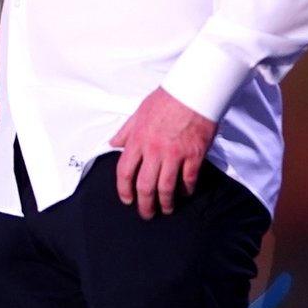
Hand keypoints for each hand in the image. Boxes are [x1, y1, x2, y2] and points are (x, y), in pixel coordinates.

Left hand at [109, 88, 218, 217]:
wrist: (192, 94)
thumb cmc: (166, 101)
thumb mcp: (137, 114)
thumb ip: (125, 132)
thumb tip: (113, 144)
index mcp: (137, 141)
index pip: (125, 172)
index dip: (124, 190)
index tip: (127, 199)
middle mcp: (154, 151)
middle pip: (145, 185)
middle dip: (144, 204)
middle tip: (146, 213)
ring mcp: (175, 155)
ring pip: (166, 187)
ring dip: (165, 202)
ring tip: (166, 209)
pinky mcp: (194, 155)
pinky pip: (189, 179)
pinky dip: (187, 190)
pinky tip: (185, 194)